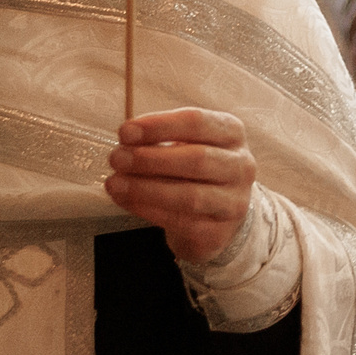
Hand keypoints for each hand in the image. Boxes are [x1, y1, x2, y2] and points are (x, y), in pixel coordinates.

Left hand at [105, 106, 257, 265]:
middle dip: (150, 159)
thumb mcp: (186, 145)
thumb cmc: (195, 172)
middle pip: (197, 159)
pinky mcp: (218, 232)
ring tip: (115, 183)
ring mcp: (233, 202)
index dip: (159, 126)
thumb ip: (160, 141)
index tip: (125, 131)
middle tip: (117, 158)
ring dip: (146, 189)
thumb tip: (126, 144)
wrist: (218, 216)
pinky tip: (127, 202)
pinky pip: (181, 222)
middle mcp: (240, 166)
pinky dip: (149, 210)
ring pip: (190, 196)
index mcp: (231, 133)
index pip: (197, 122)